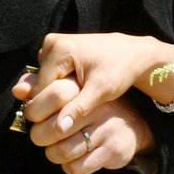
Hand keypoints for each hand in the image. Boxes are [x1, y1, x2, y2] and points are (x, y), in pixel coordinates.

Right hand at [12, 32, 173, 143]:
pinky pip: (49, 76)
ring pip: (43, 82)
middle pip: (39, 85)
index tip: (70, 115)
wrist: (133, 53)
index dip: (52, 108)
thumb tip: (59, 129)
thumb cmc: (121, 70)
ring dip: (56, 94)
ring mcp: (52, 45)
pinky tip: (76, 90)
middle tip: (78, 104)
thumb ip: (79, 108)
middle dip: (54, 100)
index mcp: (59, 49)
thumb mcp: (102, 91)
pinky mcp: (57, 50)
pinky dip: (59, 86)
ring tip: (79, 96)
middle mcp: (51, 43)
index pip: (40, 90)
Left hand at [32, 91, 155, 173]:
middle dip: (40, 136)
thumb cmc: (90, 107)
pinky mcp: (113, 150)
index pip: (55, 94)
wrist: (132, 125)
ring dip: (54, 154)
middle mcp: (99, 106)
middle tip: (41, 136)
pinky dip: (69, 166)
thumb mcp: (70, 91)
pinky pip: (77, 167)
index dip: (35, 109)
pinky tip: (73, 158)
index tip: (34, 116)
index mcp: (85, 88)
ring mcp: (107, 128)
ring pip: (63, 151)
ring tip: (56, 148)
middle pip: (54, 128)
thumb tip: (18, 91)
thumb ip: (42, 88)